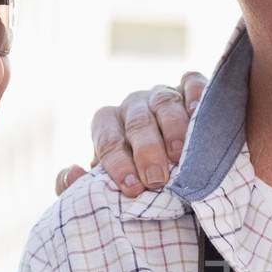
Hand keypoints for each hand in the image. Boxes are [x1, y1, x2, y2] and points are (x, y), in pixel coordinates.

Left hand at [56, 71, 208, 196]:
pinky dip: (196, 96)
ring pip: (164, 103)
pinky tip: (198, 114)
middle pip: (137, 123)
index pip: (108, 140)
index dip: (117, 164)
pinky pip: (191, 83)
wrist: (171, 167)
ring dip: (173, 129)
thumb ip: (83, 186)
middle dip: (146, 152)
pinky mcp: (188, 88)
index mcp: (108, 124)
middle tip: (156, 179)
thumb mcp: (109, 186)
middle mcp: (133, 106)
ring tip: (179, 156)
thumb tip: (73, 173)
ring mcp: (161, 94)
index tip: (131, 188)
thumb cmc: (137, 178)